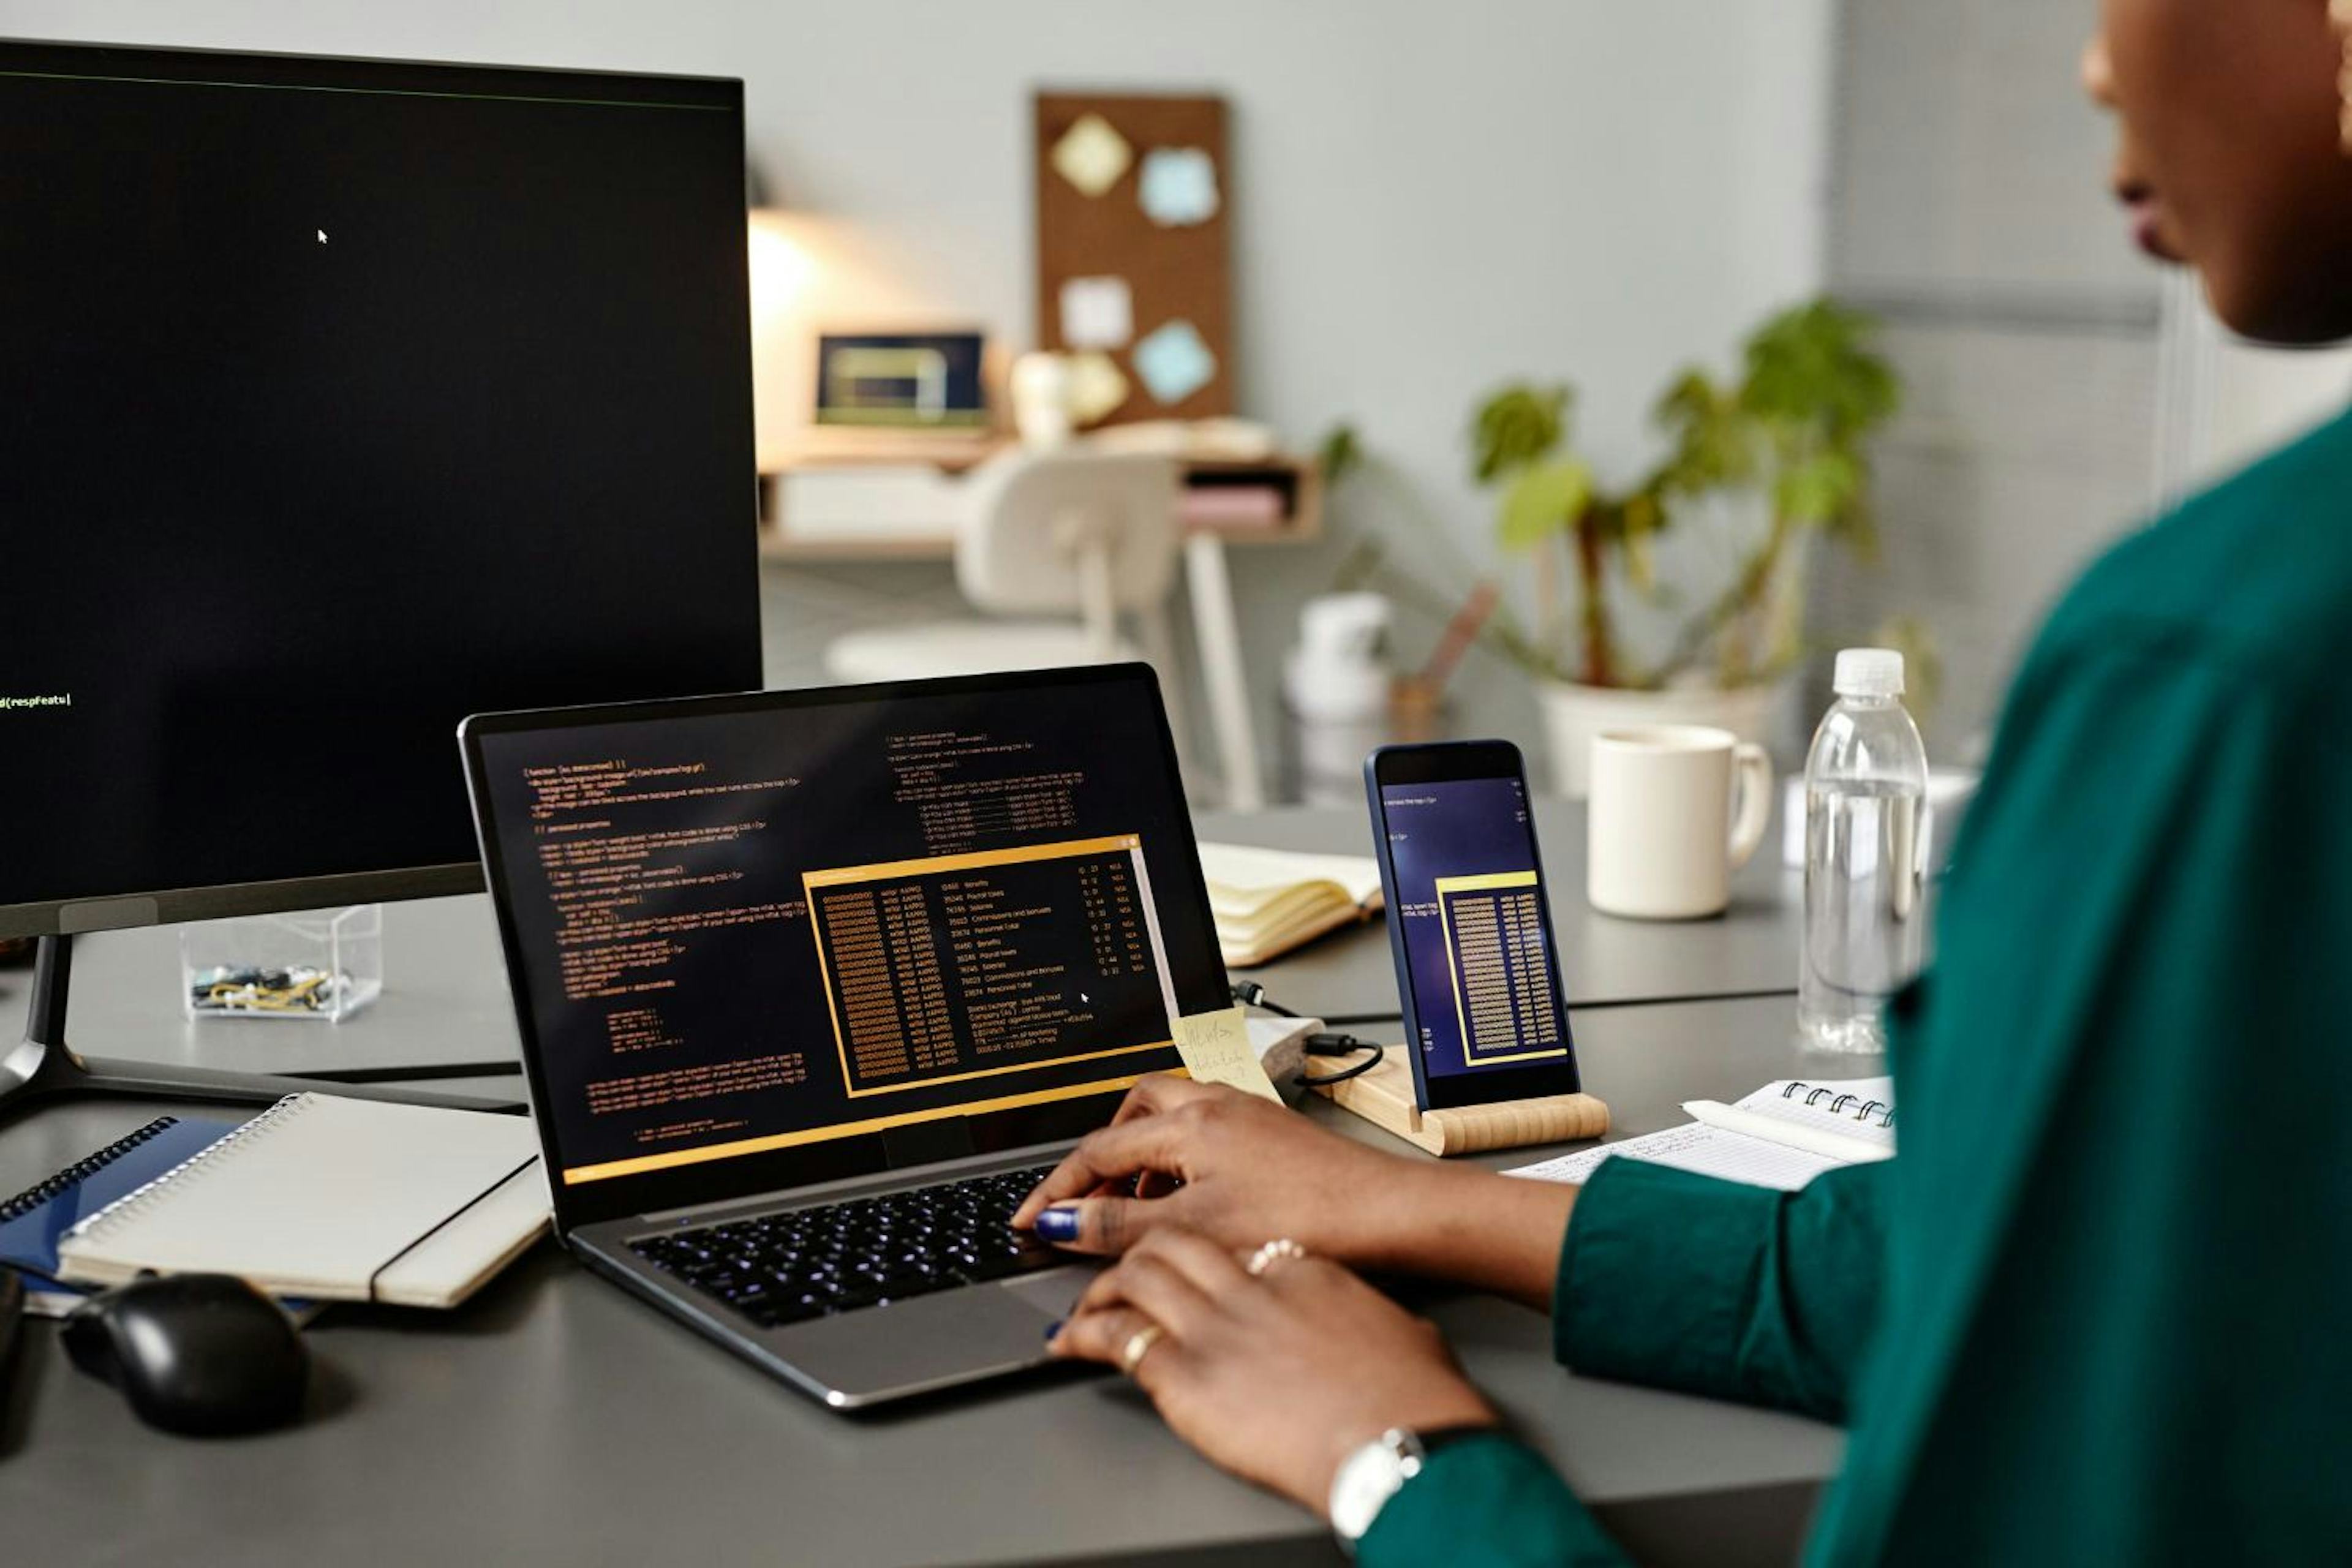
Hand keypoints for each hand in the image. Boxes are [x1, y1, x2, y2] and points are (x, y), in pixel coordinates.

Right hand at [1011, 1075, 1581, 1307]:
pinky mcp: (1273, 1136)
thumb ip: (1119, 1229)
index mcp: (1189, 1122)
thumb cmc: (1308, 1215)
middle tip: (1086, 1202)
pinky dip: (1181, 1168)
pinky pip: (1205, 1138)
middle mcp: (1216, 1105)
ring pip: (1172, 1123)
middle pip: (1134, 1114)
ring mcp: (1248, 1116)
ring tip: (1137, 1213)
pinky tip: (1191, 1209)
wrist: (1390, 1214)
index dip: (1058, 1190)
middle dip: (1102, 1156)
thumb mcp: (1194, 1229)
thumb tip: (1063, 1224)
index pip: (1098, 1151)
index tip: (1030, 1221)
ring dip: (1143, 1163)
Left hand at [1047, 1228, 1496, 1513]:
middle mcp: (1249, 1284)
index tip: (1190, 1269)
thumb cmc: (1408, 1394)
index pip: (1232, 1244)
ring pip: (1134, 1274)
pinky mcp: (1186, 1374)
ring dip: (1104, 1286)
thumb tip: (1349, 1319)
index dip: (1201, 1256)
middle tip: (1120, 1267)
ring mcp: (1214, 1325)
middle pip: (1172, 1240)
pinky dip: (1085, 1334)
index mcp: (1299, 1267)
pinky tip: (1070, 1340)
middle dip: (1138, 1250)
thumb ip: (1351, 1311)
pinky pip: (1118, 1338)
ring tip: (1089, 1302)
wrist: (1399, 1439)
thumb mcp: (1388, 1326)